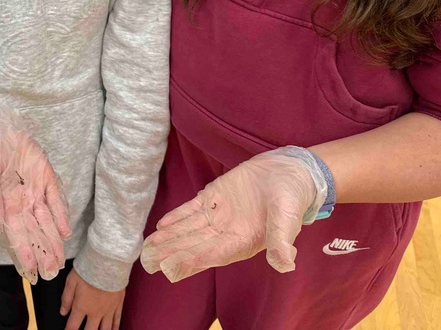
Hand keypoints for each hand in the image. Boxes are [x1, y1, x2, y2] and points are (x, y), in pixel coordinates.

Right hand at [0, 97, 71, 283]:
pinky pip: (55, 199)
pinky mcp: (46, 178)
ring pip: (47, 221)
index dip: (24, 252)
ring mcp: (35, 191)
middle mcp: (22, 203)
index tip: (31, 270)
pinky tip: (66, 231)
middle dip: (42, 252)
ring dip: (53, 240)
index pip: (16, 235)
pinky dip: (61, 215)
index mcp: (5, 206)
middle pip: (34, 232)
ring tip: (59, 260)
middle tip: (51, 273)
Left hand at [59, 269, 123, 329]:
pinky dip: (115, 328)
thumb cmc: (87, 270)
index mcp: (82, 307)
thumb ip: (66, 298)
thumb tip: (63, 312)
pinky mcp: (118, 304)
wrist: (108, 263)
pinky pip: (117, 320)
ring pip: (105, 329)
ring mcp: (108, 310)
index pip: (73, 325)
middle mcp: (95, 312)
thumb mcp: (71, 281)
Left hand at [140, 146, 326, 281]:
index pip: (215, 253)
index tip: (172, 267)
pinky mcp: (214, 197)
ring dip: (170, 237)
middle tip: (149, 262)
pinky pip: (192, 209)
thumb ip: (282, 240)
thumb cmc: (292, 198)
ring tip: (149, 246)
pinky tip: (162, 225)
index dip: (193, 260)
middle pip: (196, 244)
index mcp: (245, 241)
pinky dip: (177, 217)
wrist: (289, 172)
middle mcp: (228, 232)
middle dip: (173, 253)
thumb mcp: (288, 218)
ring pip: (190, 229)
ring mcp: (219, 215)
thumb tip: (285, 264)